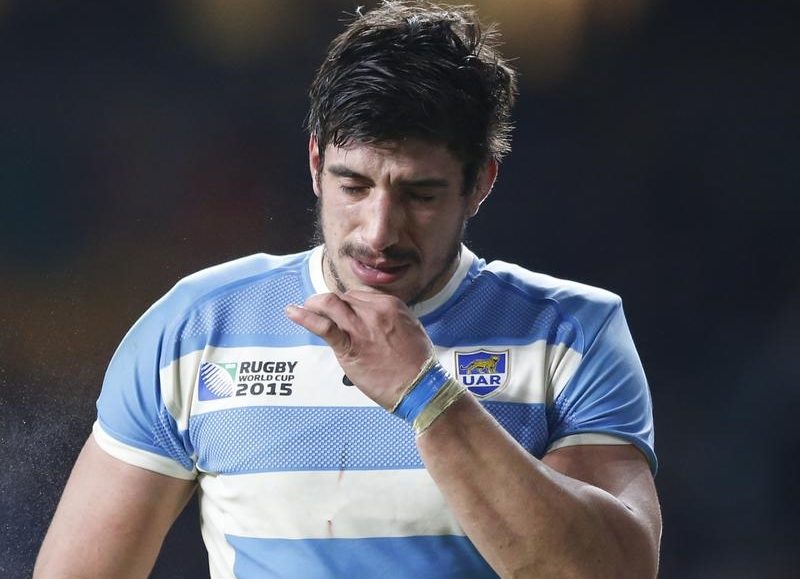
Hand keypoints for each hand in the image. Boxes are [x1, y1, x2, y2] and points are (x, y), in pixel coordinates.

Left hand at [285, 289, 432, 409]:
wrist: (419, 387)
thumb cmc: (418, 363)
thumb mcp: (411, 328)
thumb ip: (391, 318)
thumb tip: (374, 317)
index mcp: (390, 305)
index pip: (358, 294)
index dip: (347, 302)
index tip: (342, 310)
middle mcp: (373, 311)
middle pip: (342, 298)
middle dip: (330, 304)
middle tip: (321, 312)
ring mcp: (359, 328)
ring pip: (328, 303)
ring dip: (313, 304)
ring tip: (303, 308)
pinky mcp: (349, 346)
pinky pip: (322, 326)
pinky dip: (303, 317)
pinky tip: (292, 312)